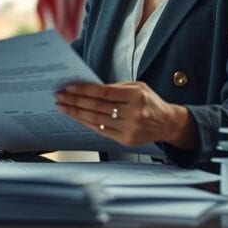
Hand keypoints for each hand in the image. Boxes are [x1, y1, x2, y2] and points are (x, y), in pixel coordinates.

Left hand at [55, 81, 197, 148]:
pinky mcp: (126, 140)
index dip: (84, 90)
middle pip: (97, 107)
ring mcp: (130, 128)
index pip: (104, 93)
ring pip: (96, 120)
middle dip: (75, 101)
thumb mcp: (137, 87)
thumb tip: (87, 88)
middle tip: (59, 96)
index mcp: (137, 95)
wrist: (167, 123)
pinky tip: (76, 117)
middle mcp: (134, 113)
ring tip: (63, 107)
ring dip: (76, 113)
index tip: (68, 87)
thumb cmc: (149, 101)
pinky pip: (100, 130)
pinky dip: (86, 123)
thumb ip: (115, 88)